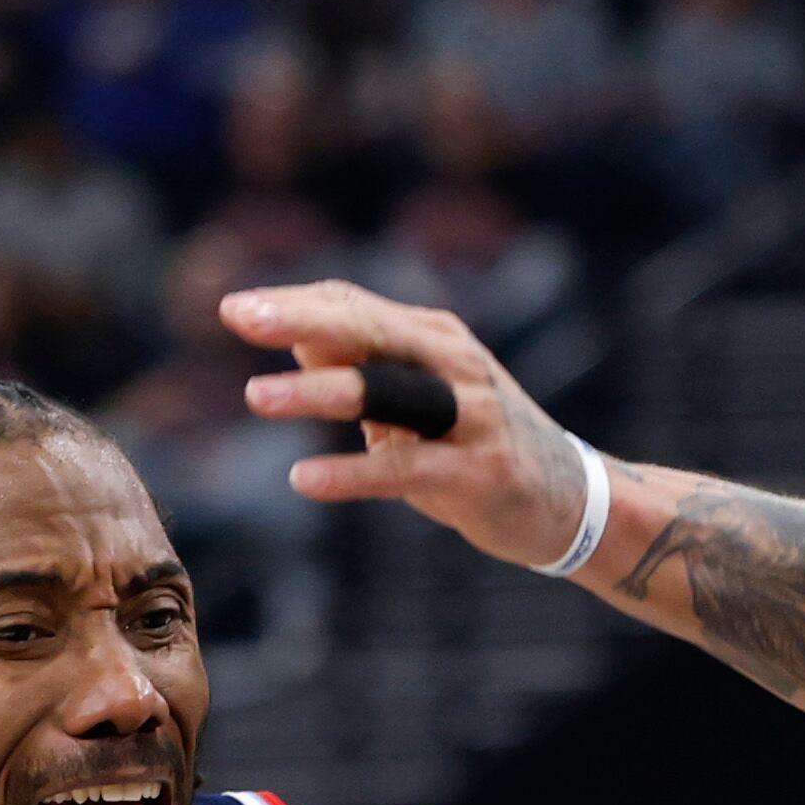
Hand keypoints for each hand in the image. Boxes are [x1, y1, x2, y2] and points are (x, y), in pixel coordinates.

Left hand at [222, 280, 589, 568]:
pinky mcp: (478, 473)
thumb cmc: (475, 446)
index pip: (355, 305)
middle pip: (370, 328)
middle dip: (301, 319)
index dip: (295, 303)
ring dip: (320, 390)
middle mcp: (454, 363)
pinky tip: (304, 480)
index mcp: (434, 339)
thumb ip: (363, 366)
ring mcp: (471, 416)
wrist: (571, 501)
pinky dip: (352, 474)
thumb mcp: (418, 400)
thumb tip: (297, 334)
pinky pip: (405, 470)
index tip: (233, 309)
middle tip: (239, 318)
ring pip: (388, 391)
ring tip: (257, 396)